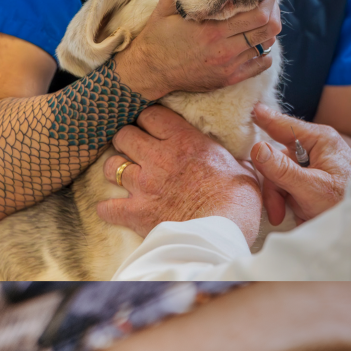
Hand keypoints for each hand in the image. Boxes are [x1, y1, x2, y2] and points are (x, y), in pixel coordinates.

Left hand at [96, 105, 262, 242]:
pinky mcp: (135, 212)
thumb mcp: (244, 171)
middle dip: (128, 141)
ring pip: (110, 166)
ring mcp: (143, 185)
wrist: (222, 235)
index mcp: (184, 141)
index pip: (151, 114)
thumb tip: (240, 159)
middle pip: (123, 135)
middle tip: (137, 150)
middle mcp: (158, 158)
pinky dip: (108, 209)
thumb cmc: (239, 203)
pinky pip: (106, 207)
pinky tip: (115, 209)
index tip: (155, 129)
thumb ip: (233, 159)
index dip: (150, 121)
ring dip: (115, 170)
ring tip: (126, 177)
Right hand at [116, 0, 281, 100]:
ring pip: (266, 46)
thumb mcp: (167, 5)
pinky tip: (257, 42)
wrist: (151, 70)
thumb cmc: (158, 35)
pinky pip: (261, 65)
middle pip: (268, 30)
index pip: (257, 15)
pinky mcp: (230, 78)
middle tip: (269, 3)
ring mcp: (229, 66)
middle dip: (274, 12)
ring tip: (264, 19)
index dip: (268, 1)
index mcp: (212, 29)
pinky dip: (265, 52)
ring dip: (269, 31)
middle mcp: (225, 49)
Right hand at [249, 103, 350, 224]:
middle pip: (276, 157)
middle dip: (274, 185)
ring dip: (281, 197)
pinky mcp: (311, 178)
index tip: (244, 110)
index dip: (260, 118)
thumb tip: (256, 148)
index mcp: (319, 139)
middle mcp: (314, 147)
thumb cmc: (347, 202)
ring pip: (279, 175)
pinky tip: (299, 214)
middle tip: (277, 210)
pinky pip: (288, 185)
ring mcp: (312, 163)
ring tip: (290, 215)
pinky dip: (289, 201)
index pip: (282, 123)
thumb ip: (283, 170)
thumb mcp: (313, 188)